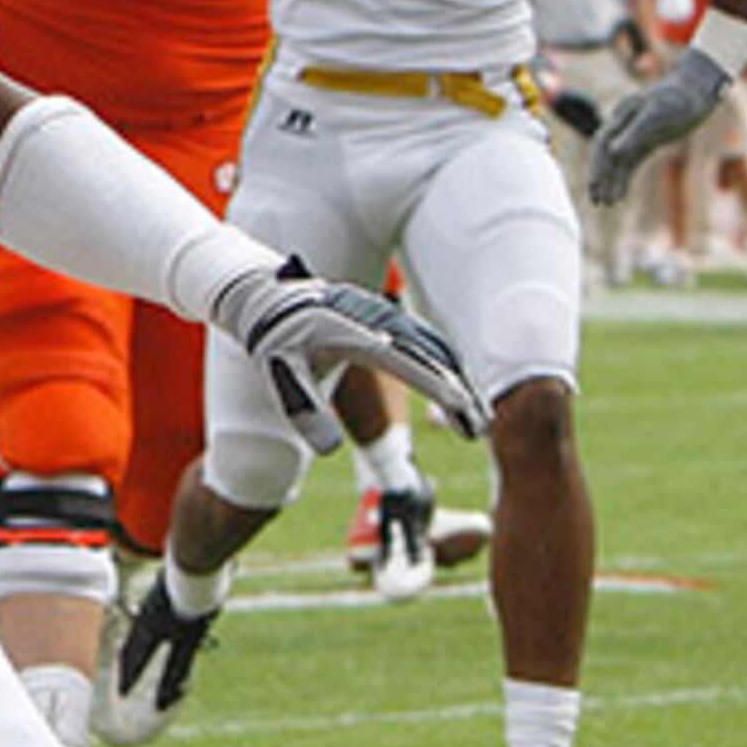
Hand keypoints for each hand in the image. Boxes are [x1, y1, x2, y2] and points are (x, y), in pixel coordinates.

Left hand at [209, 260, 486, 444]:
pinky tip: (462, 389)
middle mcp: (374, 318)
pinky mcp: (388, 317)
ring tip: (478, 417)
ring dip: (460, 377)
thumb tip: (329, 451)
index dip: (433, 382)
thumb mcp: (279, 373)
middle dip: (460, 388)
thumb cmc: (273, 339)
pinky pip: (427, 339)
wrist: (266, 295)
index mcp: (349, 332)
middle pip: (430, 352)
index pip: (401, 359)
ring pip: (435, 345)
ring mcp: (385, 314)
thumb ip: (304, 410)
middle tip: (480, 427)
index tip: (460, 406)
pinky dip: (449, 364)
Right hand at [584, 52, 729, 205]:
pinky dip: (623, 178)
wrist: (699, 89)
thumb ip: (635, 134)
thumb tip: (613, 152)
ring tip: (605, 204)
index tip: (594, 186)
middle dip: (599, 176)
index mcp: (623, 114)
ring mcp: (635, 131)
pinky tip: (620, 195)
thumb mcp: (659, 116)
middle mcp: (624, 123)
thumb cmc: (681, 100)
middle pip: (605, 153)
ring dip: (610, 181)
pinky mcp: (647, 139)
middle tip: (596, 200)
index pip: (603, 142)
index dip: (597, 165)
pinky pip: (630, 161)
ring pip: (617, 160)